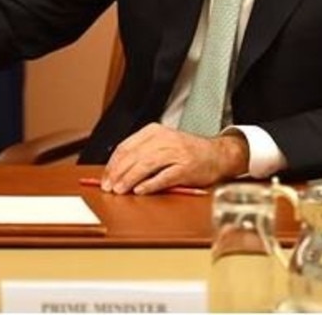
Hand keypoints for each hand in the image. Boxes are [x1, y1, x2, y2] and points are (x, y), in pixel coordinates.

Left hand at [98, 123, 248, 193]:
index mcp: (154, 131)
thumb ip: (142, 153)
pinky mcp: (186, 167)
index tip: (104, 177)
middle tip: (108, 187)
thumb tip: (116, 171)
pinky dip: (150, 184)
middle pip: (133, 156)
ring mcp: (176, 153)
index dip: (113, 163)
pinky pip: (164, 177)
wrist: (217, 154)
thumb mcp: (162, 144)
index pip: (125, 147)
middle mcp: (164, 139)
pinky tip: (140, 191)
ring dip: (129, 179)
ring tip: (119, 190)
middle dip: (117, 173)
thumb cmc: (187, 152)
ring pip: (145, 165)